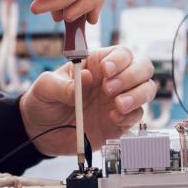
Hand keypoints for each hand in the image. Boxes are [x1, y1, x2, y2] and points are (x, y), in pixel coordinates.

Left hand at [19, 47, 155, 155]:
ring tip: (118, 106)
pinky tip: (113, 119)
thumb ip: (65, 84)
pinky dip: (130, 116)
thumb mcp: (45, 87)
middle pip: (143, 68)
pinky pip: (137, 116)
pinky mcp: (120, 123)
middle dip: (132, 76)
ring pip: (147, 90)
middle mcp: (114, 80)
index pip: (121, 54)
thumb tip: (87, 78)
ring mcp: (119, 101)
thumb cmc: (43, 101)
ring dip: (137, 95)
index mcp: (98, 64)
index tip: (106, 71)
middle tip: (109, 89)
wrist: (40, 133)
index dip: (119, 60)